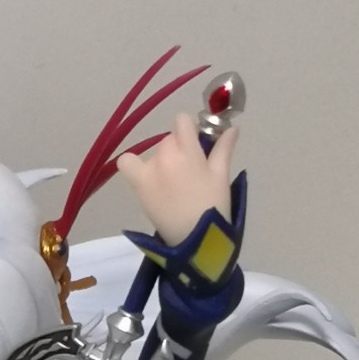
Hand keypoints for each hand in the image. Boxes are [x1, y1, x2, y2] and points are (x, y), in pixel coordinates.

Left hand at [117, 113, 237, 246]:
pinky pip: (126, 164)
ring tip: (173, 183)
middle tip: (190, 171)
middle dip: (179, 148)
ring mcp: (148, 170)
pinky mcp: (138, 185)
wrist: (195, 238)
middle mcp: (165, 155)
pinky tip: (147, 175)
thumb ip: (223, 148)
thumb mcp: (221, 175)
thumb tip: (232, 128)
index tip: (198, 145)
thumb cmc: (213, 206)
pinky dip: (133, 164)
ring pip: (153, 152)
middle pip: (169, 139)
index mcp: (187, 150)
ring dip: (162, 160)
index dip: (190, 130)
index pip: (182, 121)